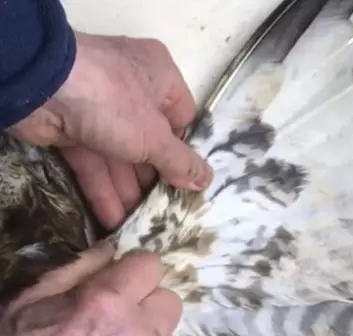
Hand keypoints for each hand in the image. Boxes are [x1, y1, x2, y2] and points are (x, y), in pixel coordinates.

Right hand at [0, 242, 181, 335]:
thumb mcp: (30, 299)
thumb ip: (75, 268)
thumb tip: (108, 249)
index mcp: (106, 301)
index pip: (152, 265)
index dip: (135, 269)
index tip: (119, 277)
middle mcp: (134, 328)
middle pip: (169, 300)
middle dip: (149, 300)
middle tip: (121, 308)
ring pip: (165, 327)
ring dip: (147, 324)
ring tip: (115, 329)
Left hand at [7, 31, 212, 228]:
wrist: (38, 87)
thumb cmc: (114, 102)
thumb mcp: (155, 136)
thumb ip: (181, 163)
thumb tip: (207, 181)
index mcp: (161, 77)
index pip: (182, 120)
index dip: (184, 152)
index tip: (187, 184)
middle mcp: (133, 90)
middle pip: (150, 142)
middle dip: (154, 180)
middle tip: (164, 213)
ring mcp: (101, 108)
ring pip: (121, 155)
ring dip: (128, 191)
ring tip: (140, 226)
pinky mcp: (73, 127)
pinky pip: (95, 160)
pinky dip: (102, 188)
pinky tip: (112, 219)